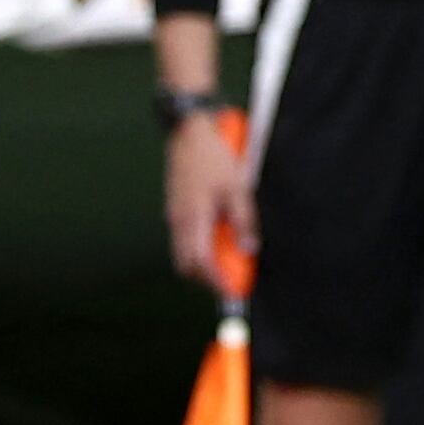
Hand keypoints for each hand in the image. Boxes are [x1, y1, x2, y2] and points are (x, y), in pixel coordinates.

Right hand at [165, 114, 252, 291]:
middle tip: (231, 279)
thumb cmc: (213, 155)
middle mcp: (179, 221)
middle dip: (207, 278)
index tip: (233, 293)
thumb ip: (243, 220)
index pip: (200, 263)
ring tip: (228, 260)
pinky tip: (217, 238)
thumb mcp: (236, 187)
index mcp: (193, 218)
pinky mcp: (176, 208)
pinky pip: (184, 238)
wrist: (188, 131)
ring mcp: (174, 215)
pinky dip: (200, 246)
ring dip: (203, 262)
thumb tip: (249, 249)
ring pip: (184, 252)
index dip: (216, 282)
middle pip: (187, 265)